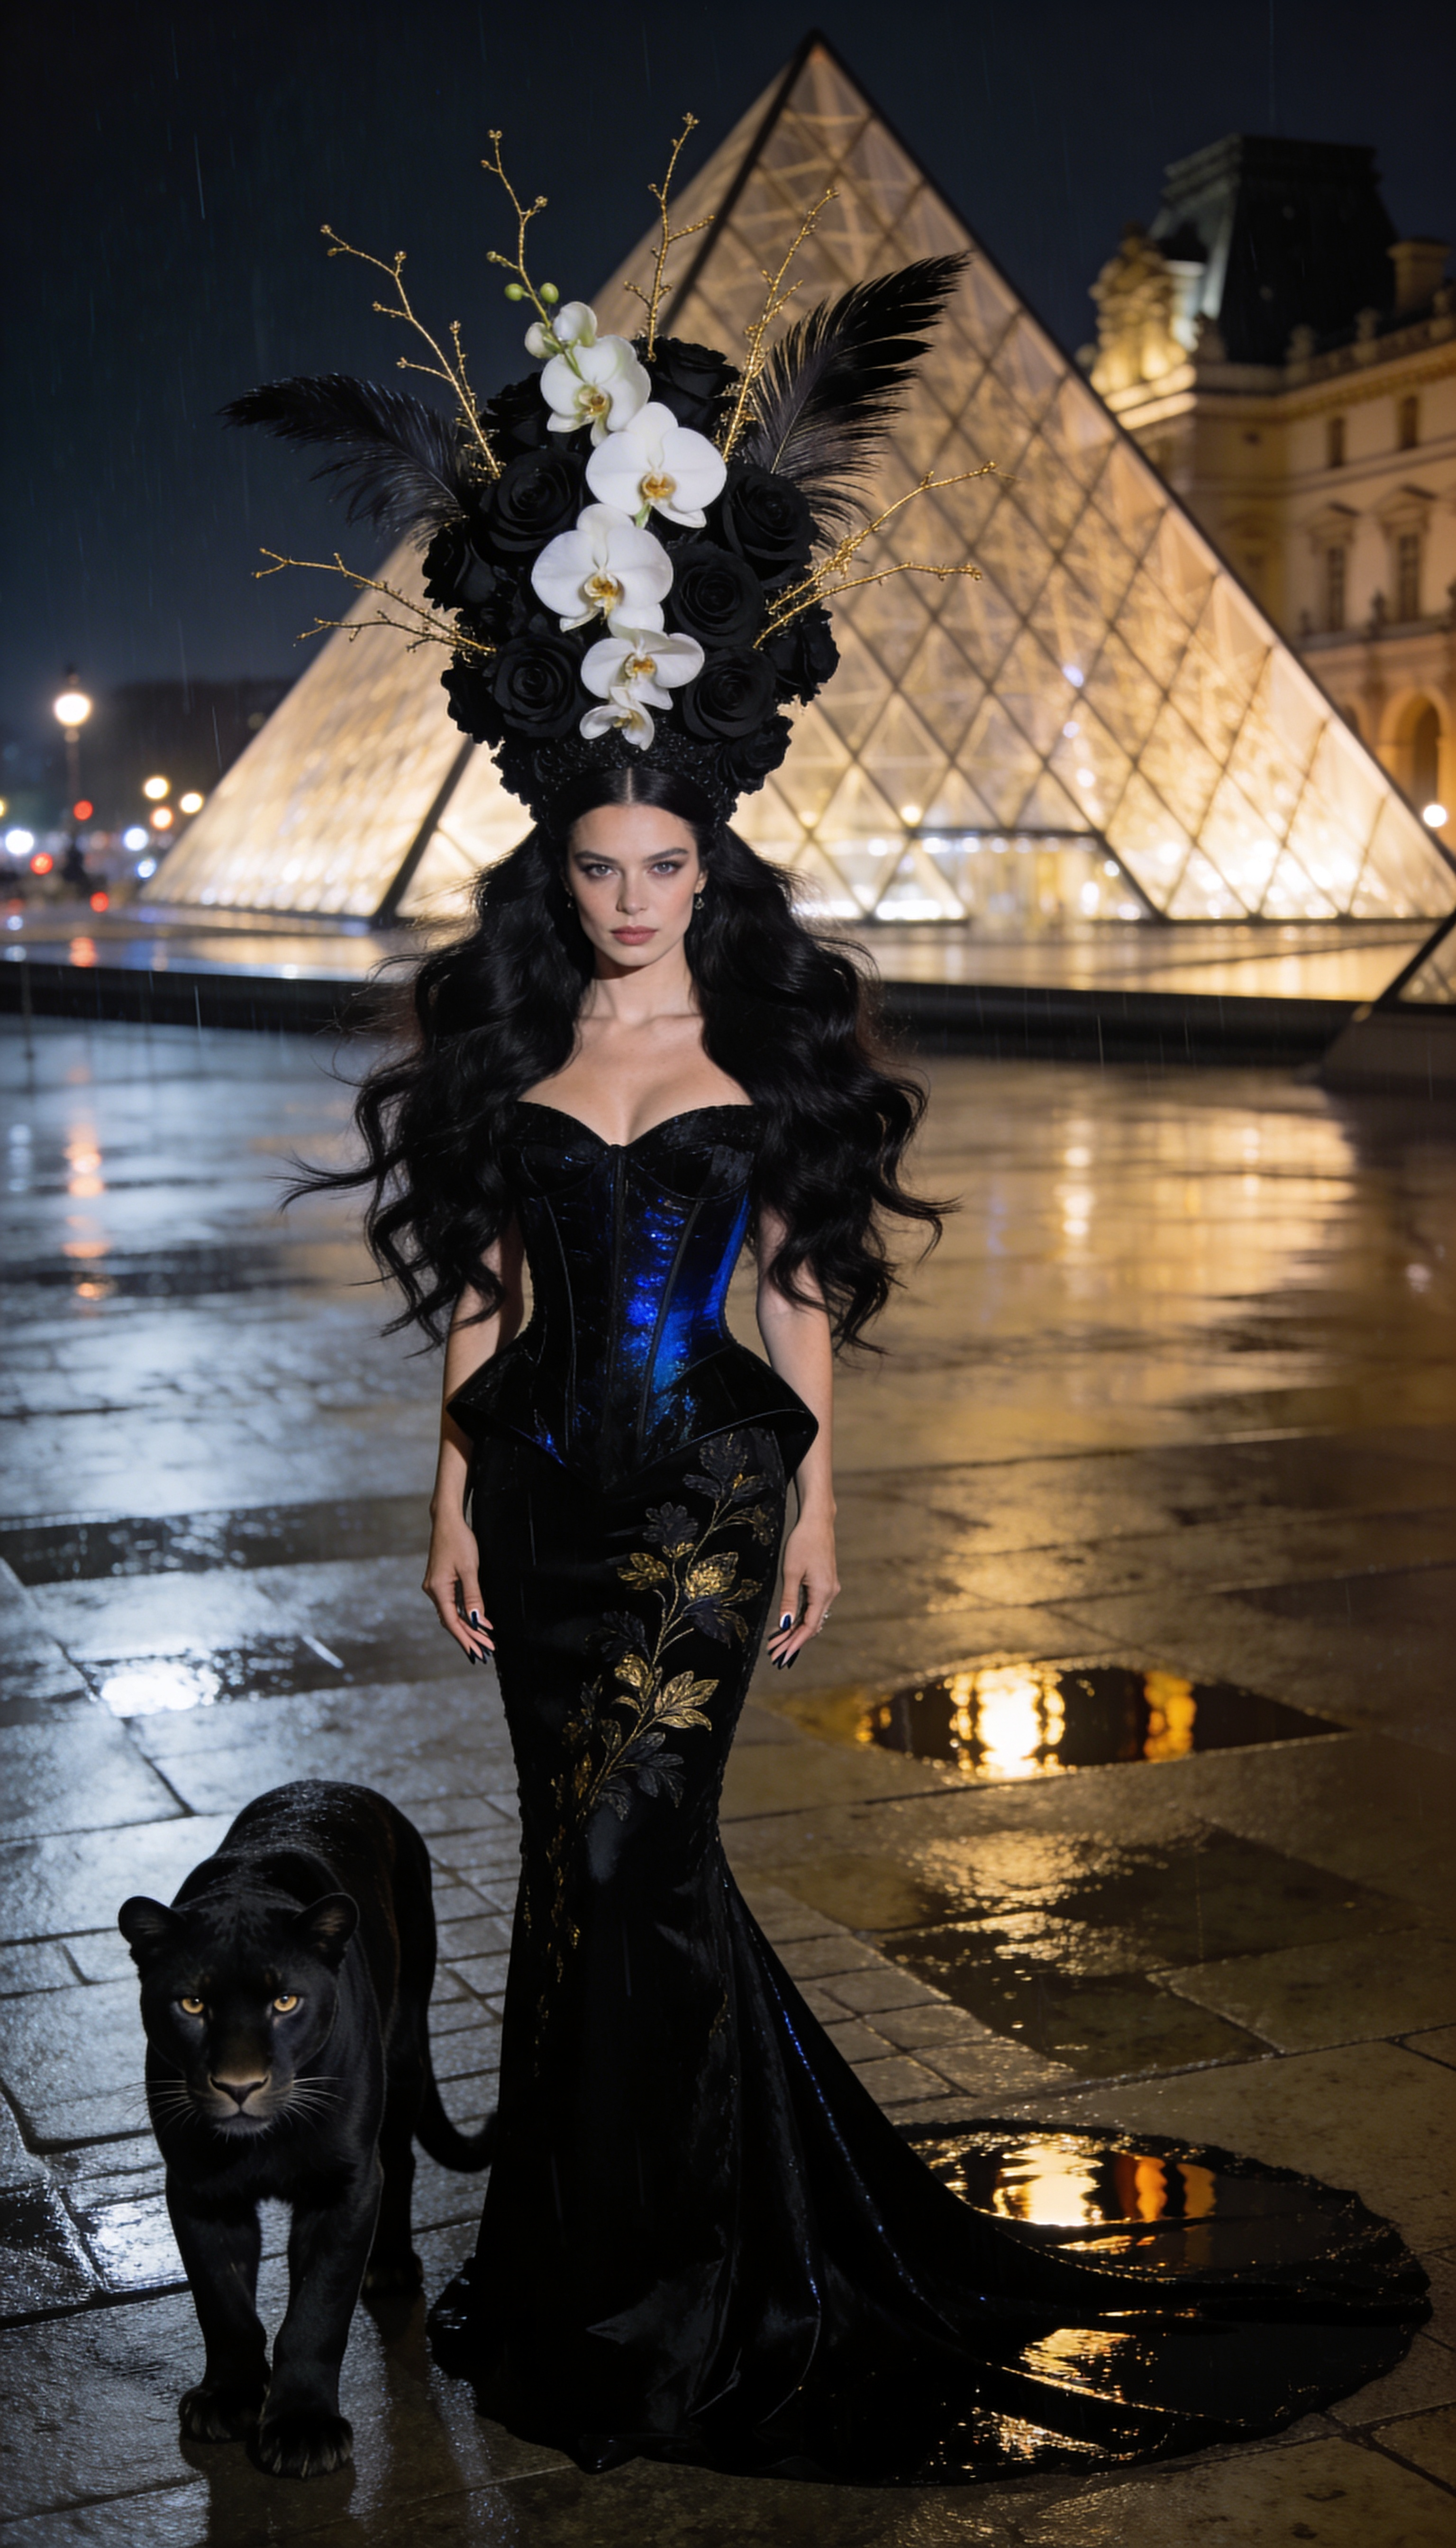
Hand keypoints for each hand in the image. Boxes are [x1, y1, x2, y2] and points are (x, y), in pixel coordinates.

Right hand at [423, 1502, 493, 1661]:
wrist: (447, 1521)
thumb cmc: (459, 1541)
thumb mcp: (469, 1569)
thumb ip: (473, 1596)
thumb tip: (476, 1621)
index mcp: (437, 1589)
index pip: (452, 1622)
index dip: (466, 1639)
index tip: (479, 1652)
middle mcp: (433, 1591)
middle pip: (451, 1621)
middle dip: (469, 1637)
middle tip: (487, 1651)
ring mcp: (435, 1587)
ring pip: (451, 1614)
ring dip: (467, 1628)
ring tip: (484, 1641)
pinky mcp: (440, 1582)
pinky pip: (451, 1604)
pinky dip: (464, 1615)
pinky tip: (476, 1622)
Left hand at [766, 1510, 838, 1668]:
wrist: (817, 1522)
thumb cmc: (803, 1543)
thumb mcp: (791, 1572)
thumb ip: (788, 1599)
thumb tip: (784, 1623)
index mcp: (823, 1592)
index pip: (809, 1626)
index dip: (795, 1643)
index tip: (781, 1655)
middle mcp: (829, 1593)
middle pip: (811, 1625)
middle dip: (792, 1640)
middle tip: (774, 1653)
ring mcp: (829, 1588)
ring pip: (813, 1617)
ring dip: (796, 1630)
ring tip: (777, 1642)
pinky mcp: (825, 1582)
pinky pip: (813, 1606)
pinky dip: (801, 1617)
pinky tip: (789, 1623)